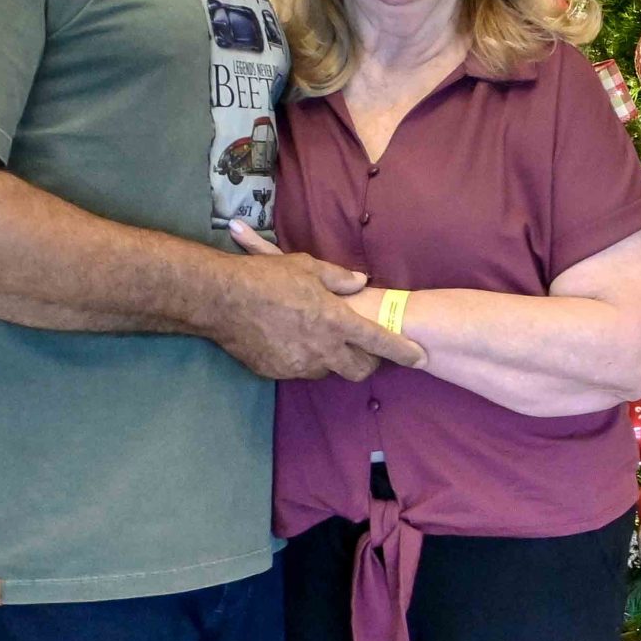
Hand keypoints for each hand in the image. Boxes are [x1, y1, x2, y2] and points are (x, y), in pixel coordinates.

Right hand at [218, 223, 425, 379]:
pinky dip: (303, 359)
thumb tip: (360, 282)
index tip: (420, 358)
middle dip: (368, 363)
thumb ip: (339, 278)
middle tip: (366, 351)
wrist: (220, 299)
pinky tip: (291, 341)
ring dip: (332, 359)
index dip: (404, 352)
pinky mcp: (278, 372)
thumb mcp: (307, 267)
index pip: (381, 342)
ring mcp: (299, 364)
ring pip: (328, 371)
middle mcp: (323, 348)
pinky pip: (300, 370)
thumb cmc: (266, 278)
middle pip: (359, 370)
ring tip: (321, 339)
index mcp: (337, 321)